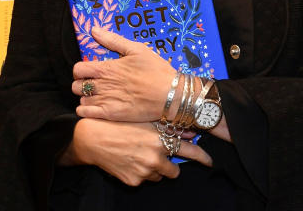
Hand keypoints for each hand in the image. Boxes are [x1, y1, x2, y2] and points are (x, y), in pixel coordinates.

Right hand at [69, 119, 211, 185]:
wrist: (93, 138)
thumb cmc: (120, 124)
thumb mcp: (146, 121)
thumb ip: (170, 127)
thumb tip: (191, 132)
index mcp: (161, 140)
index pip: (190, 151)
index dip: (202, 157)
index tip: (209, 161)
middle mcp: (155, 158)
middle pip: (174, 170)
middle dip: (170, 164)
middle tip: (159, 155)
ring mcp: (144, 172)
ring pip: (158, 176)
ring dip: (154, 169)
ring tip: (139, 154)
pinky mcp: (134, 181)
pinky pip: (143, 180)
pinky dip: (140, 173)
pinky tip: (130, 160)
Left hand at [72, 27, 176, 122]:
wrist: (171, 95)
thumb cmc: (156, 70)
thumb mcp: (137, 49)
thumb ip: (113, 40)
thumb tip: (94, 30)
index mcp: (107, 68)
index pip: (78, 69)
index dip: (80, 70)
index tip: (89, 71)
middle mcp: (103, 85)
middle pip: (76, 86)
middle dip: (81, 84)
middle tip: (92, 84)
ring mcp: (106, 101)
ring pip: (81, 100)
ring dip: (86, 97)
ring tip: (97, 96)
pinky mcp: (111, 115)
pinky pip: (86, 114)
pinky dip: (86, 111)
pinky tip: (95, 107)